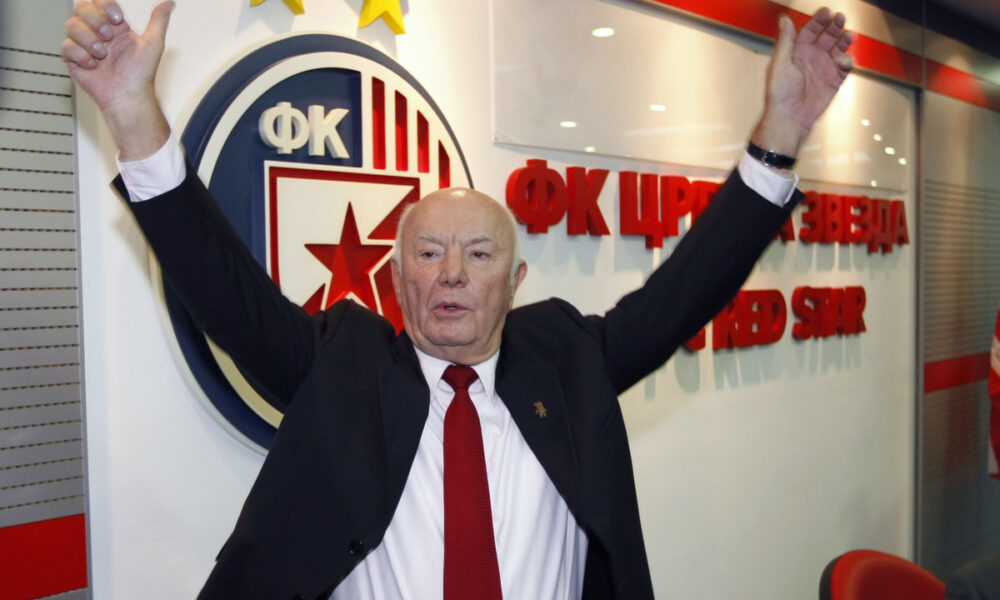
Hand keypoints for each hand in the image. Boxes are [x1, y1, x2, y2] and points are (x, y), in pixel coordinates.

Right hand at [62, 0, 174, 159]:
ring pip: (71, 25)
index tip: (117, 21)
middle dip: (94, 21)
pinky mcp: (74, 59)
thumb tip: (169, 4)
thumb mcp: (153, 44)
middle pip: (81, 8)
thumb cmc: (141, 74)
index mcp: (115, 27)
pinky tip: (94, 65)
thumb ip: (158, 21)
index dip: (105, 6)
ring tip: (102, 55)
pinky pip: (66, 47)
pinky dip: (82, 56)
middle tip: (108, 37)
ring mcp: (85, 45)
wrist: (127, 96)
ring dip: (88, 40)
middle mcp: (98, 33)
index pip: (100, 2)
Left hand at [752, 7, 853, 158]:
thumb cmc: (780, 94)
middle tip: (840, 19)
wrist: (790, 119)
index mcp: (797, 52)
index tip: (827, 12)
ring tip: (848, 36)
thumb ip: (786, 41)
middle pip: (827, 36)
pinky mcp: (834, 80)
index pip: (810, 30)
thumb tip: (784, 19)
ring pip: (839, 48)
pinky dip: (847, 61)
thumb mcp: (780, 64)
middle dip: (835, 26)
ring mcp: (824, 68)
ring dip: (844, 40)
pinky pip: (845, 66)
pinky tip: (843, 61)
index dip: (819, 21)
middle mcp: (812, 57)